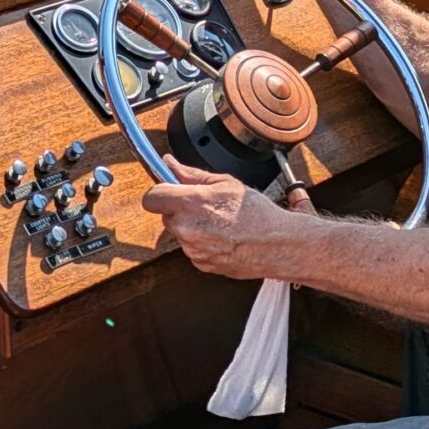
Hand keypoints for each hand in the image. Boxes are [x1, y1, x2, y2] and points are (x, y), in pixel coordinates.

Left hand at [143, 159, 312, 278]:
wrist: (277, 244)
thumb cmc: (257, 213)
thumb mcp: (226, 183)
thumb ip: (191, 174)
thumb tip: (170, 164)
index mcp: (190, 203)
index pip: (151, 198)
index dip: (160, 191)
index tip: (170, 189)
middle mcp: (186, 228)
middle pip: (166, 215)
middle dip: (180, 208)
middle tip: (206, 204)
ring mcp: (192, 249)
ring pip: (181, 232)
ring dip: (193, 226)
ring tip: (220, 221)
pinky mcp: (200, 264)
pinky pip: (193, 248)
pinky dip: (203, 242)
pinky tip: (223, 236)